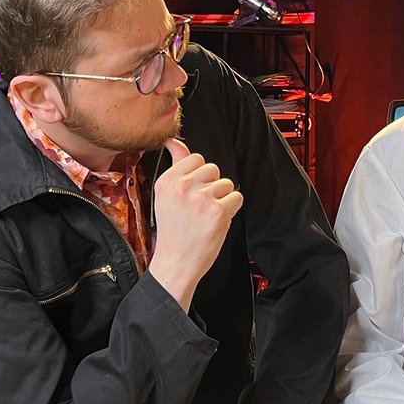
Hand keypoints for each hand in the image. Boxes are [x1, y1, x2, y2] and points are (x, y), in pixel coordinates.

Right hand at [148, 138, 243, 309]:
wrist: (176, 262)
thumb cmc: (173, 232)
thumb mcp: (166, 196)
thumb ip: (175, 165)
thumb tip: (173, 141)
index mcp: (167, 180)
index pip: (195, 158)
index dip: (199, 177)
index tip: (193, 192)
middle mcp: (183, 186)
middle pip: (213, 169)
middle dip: (212, 186)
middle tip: (200, 208)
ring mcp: (201, 198)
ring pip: (226, 184)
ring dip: (222, 199)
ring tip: (207, 216)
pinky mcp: (218, 210)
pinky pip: (237, 197)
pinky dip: (231, 209)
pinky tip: (217, 221)